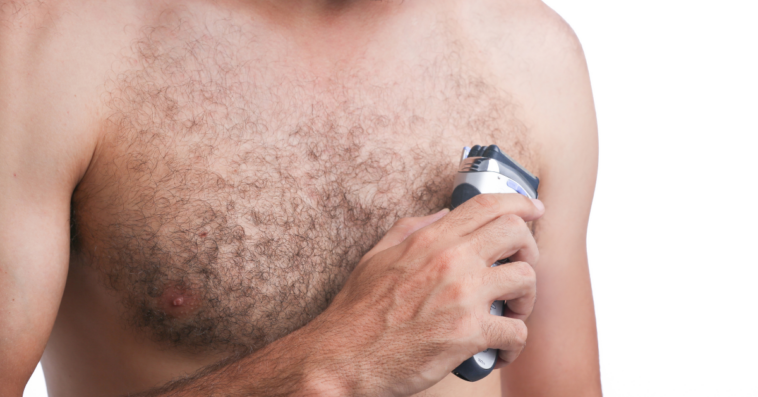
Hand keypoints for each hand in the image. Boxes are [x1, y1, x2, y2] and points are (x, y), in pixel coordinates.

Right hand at [307, 194, 543, 395]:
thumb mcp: (377, 256)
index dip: (518, 202)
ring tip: (511, 313)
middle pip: (516, 233)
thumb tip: (441, 215)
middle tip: (520, 269)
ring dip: (526, 299)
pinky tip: (500, 351)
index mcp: (429, 239)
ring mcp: (462, 296)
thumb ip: (411, 229)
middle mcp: (451, 260)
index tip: (533, 209)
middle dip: (529, 249)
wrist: (344, 356)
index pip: (486, 205)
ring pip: (525, 280)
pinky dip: (514, 344)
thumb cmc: (357, 312)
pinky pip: (516, 332)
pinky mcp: (468, 334)